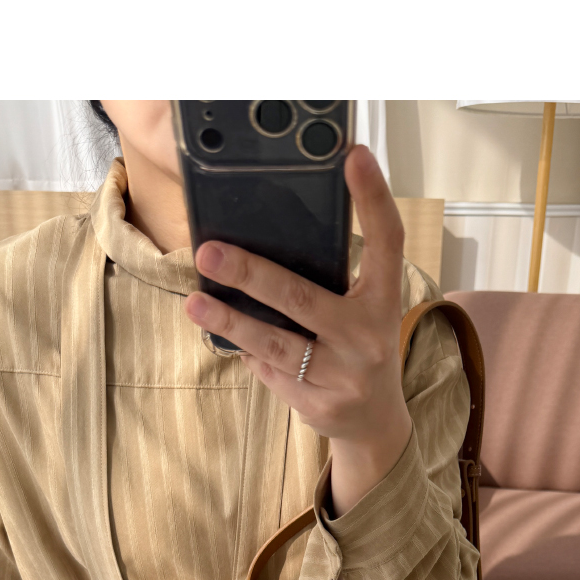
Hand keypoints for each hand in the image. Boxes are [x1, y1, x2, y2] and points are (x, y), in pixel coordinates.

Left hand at [183, 145, 412, 517]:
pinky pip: (270, 371)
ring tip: (194, 304)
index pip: (385, 241)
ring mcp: (343, 375)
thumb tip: (262, 242)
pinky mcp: (319, 404)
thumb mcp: (362, 312)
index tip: (353, 156)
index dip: (372, 197)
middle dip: (251, 275)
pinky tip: (230, 339)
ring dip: (230, 322)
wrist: (376, 424)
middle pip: (302, 298)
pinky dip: (249, 353)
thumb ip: (330, 282)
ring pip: (276, 343)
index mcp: (383, 301)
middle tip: (209, 253)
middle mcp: (368, 336)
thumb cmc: (359, 350)